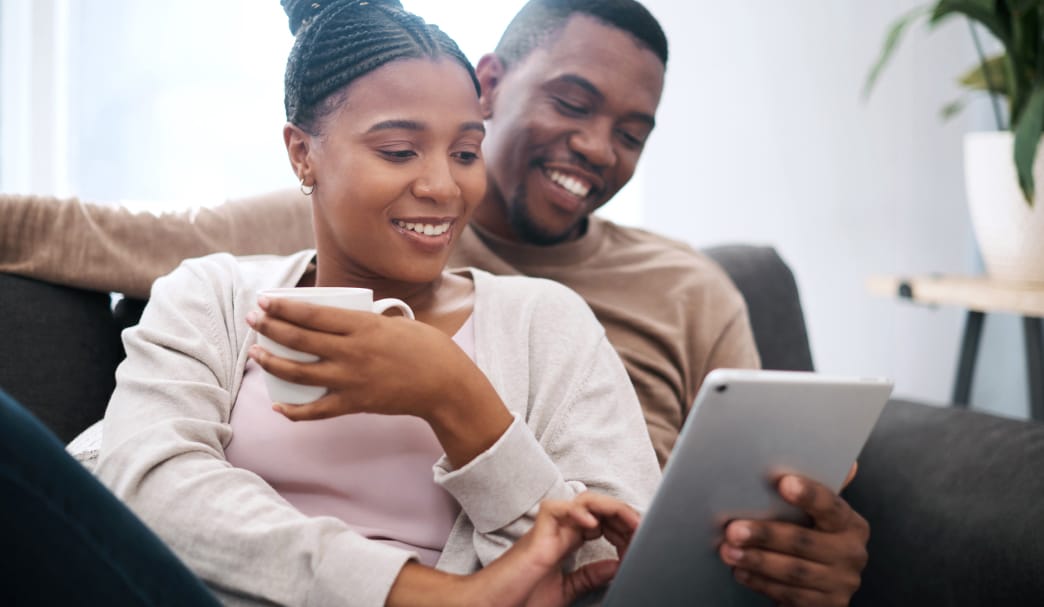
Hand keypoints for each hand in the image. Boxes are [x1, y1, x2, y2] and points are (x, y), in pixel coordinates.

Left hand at [246, 296, 511, 465]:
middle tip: (251, 319)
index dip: (283, 307)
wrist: (446, 384)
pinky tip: (279, 405)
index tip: (264, 300)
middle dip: (269, 327)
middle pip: (298, 339)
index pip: (312, 313)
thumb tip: (340, 319)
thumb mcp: (395, 322)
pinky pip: (317, 410)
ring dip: (272, 362)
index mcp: (363, 325)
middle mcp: (352, 351)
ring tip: (255, 353)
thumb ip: (365, 322)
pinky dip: (294, 411)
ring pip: (299, 372)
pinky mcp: (355, 403)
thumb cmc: (426, 348)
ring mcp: (351, 379)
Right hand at [471, 492, 639, 606]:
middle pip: (597, 508)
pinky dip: (578, 512)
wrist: (491, 605)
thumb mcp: (565, 590)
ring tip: (630, 521)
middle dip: (624, 515)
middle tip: (645, 528)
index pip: (601, 522)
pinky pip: (558, 508)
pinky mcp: (536, 533)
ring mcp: (547, 529)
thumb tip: (615, 566)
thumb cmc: (520, 599)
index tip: (642, 540)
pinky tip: (594, 526)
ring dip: (610, 508)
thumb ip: (587, 576)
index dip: (623, 527)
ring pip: (582, 501)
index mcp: (566, 542)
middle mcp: (559, 530)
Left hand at [719, 464, 868, 606]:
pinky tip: (741, 571)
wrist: (822, 589)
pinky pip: (788, 595)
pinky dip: (761, 583)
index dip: (809, 494)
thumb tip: (844, 461)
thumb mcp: (817, 516)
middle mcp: (852, 554)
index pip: (831, 506)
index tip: (783, 483)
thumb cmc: (811, 538)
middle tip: (733, 528)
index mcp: (851, 524)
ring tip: (728, 550)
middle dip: (766, 535)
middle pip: (804, 542)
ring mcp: (841, 583)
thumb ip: (816, 491)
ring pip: (793, 571)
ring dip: (756, 560)